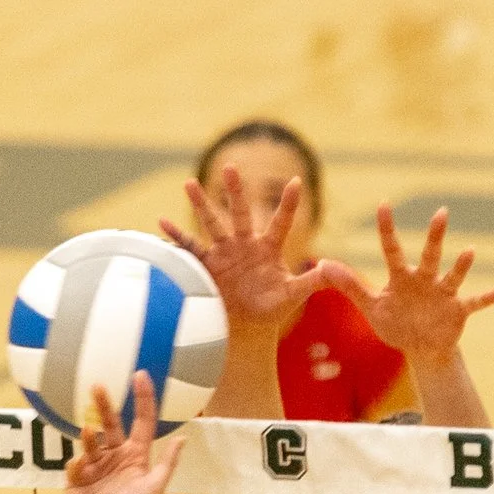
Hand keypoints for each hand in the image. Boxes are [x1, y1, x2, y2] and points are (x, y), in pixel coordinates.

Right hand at [61, 374, 180, 493]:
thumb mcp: (153, 487)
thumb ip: (167, 462)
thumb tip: (184, 437)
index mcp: (136, 456)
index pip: (142, 421)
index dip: (143, 398)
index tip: (140, 375)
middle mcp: (116, 457)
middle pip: (111, 424)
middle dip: (105, 405)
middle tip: (97, 385)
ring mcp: (96, 466)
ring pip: (90, 440)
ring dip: (87, 434)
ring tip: (86, 431)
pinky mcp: (78, 477)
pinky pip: (75, 462)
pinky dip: (76, 464)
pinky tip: (78, 473)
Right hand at [162, 165, 324, 335]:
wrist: (246, 326)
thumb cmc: (272, 309)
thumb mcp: (294, 295)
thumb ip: (312, 281)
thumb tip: (332, 268)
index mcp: (269, 247)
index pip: (281, 221)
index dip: (288, 204)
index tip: (296, 182)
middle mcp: (245, 243)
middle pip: (240, 212)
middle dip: (234, 191)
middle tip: (230, 167)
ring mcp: (225, 252)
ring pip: (212, 223)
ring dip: (201, 204)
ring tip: (189, 182)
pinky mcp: (208, 265)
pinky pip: (191, 248)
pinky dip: (176, 236)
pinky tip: (162, 222)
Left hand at [321, 204, 493, 359]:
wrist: (420, 347)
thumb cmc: (395, 322)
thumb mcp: (371, 306)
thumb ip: (349, 285)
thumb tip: (321, 265)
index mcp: (401, 278)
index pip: (391, 249)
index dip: (387, 228)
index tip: (383, 204)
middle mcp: (424, 280)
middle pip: (429, 255)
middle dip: (435, 236)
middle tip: (442, 212)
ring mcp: (443, 294)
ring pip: (452, 276)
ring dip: (462, 265)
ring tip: (470, 251)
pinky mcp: (458, 311)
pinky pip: (475, 303)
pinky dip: (489, 298)